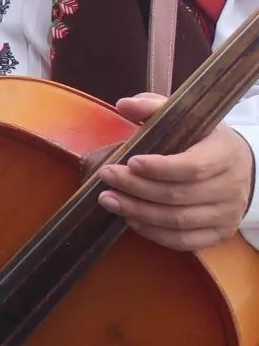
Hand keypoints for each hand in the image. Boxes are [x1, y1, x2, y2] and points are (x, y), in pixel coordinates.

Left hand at [98, 93, 255, 250]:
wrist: (239, 167)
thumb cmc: (203, 140)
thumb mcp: (186, 117)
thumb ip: (154, 107)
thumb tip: (124, 104)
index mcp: (225, 154)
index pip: (193, 167)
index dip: (160, 168)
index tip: (130, 162)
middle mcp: (230, 187)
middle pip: (177, 195)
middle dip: (136, 188)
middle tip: (106, 177)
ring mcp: (226, 214)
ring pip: (177, 220)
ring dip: (137, 212)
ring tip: (108, 199)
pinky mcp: (218, 234)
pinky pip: (183, 241)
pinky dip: (153, 233)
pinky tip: (130, 219)